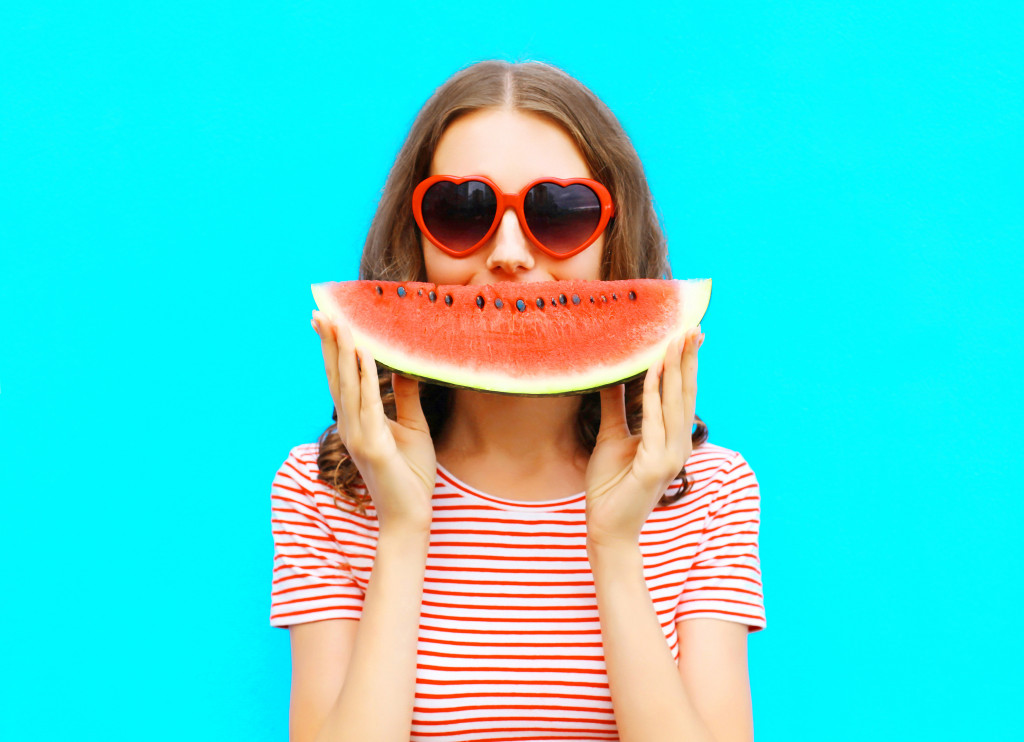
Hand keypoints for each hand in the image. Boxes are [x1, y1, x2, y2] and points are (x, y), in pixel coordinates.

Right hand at [312, 310, 435, 533]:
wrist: (411, 515)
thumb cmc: (411, 474)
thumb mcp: (413, 426)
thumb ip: (406, 396)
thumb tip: (404, 365)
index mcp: (357, 420)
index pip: (342, 378)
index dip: (334, 348)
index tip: (327, 318)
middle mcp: (351, 425)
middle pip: (337, 376)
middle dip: (330, 343)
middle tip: (321, 310)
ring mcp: (359, 436)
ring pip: (348, 385)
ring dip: (343, 352)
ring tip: (340, 322)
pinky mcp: (374, 446)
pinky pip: (369, 404)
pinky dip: (365, 378)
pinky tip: (363, 354)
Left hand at [584, 325, 703, 549]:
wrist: (606, 526)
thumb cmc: (610, 485)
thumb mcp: (611, 436)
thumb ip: (616, 407)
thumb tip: (612, 376)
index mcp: (670, 438)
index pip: (681, 396)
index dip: (684, 366)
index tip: (686, 335)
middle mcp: (677, 445)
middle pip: (685, 395)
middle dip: (687, 360)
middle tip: (690, 327)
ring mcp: (670, 456)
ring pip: (675, 405)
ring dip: (675, 371)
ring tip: (675, 341)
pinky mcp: (656, 466)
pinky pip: (655, 424)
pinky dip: (655, 398)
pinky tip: (653, 374)